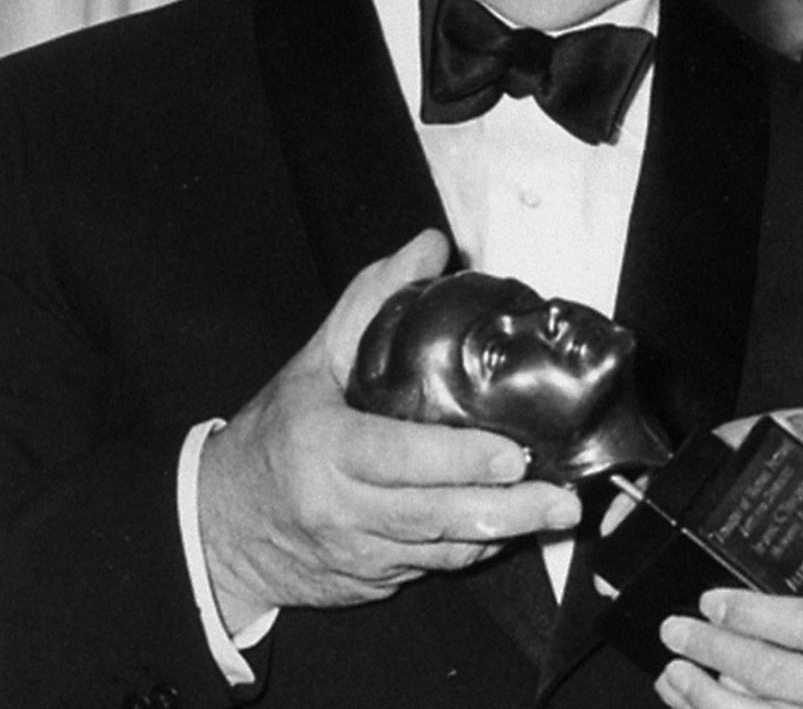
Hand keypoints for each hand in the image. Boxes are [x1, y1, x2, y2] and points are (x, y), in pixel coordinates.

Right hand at [197, 230, 583, 629]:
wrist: (218, 527)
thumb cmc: (277, 432)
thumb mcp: (313, 363)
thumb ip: (371, 304)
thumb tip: (429, 245)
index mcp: (324, 447)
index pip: (398, 456)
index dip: (458, 460)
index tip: (513, 454)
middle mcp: (339, 506)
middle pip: (431, 514)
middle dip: (503, 509)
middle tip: (561, 498)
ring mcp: (356, 550)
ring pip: (437, 549)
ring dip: (501, 534)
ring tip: (556, 513)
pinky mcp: (368, 579)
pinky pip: (429, 568)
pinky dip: (472, 550)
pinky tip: (513, 533)